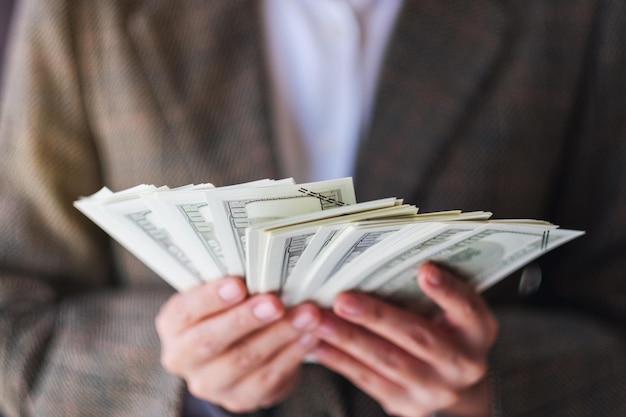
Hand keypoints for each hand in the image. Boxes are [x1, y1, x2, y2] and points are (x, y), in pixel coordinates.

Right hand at [155, 276, 320, 411]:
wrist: (234, 357)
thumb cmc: (227, 312)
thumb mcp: (219, 296)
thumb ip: (231, 284)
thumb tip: (265, 262)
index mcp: (173, 325)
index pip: (185, 311)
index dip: (210, 299)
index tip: (238, 285)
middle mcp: (182, 358)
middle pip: (211, 341)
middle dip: (246, 319)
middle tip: (276, 303)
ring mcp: (210, 383)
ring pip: (244, 360)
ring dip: (280, 335)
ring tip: (307, 315)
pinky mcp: (240, 399)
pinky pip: (268, 378)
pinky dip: (292, 354)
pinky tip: (310, 336)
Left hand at [312, 262, 497, 416]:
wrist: (454, 389)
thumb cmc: (447, 334)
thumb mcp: (454, 314)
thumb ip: (433, 292)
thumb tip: (383, 259)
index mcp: (477, 332)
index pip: (468, 309)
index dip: (448, 291)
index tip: (425, 270)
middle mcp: (462, 363)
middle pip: (418, 337)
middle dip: (377, 317)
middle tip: (343, 299)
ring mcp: (434, 389)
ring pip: (386, 360)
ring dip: (347, 338)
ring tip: (318, 319)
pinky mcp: (405, 404)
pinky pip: (368, 380)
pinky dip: (340, 360)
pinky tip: (317, 343)